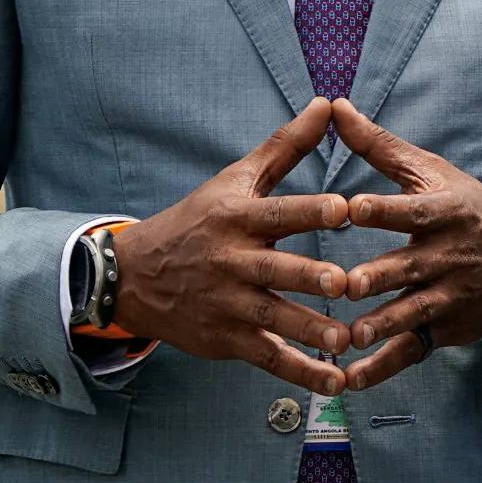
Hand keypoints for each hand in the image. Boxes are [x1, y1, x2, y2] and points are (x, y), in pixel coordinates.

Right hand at [108, 98, 355, 395]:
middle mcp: (232, 262)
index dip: (310, 211)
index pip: (277, 213)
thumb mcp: (235, 180)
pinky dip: (300, 372)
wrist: (133, 276)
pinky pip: (267, 357)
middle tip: (346, 284)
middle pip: (274, 270)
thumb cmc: (198, 220)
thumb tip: (327, 103)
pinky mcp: (226, 340)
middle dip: (309, 278)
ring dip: (310, 331)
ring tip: (347, 340)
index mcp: (237, 219)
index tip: (345, 208)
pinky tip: (335, 379)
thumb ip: (286, 146)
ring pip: (272, 319)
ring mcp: (228, 305)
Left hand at [330, 98, 481, 389]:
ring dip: (381, 325)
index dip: (384, 210)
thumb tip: (335, 107)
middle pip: (409, 267)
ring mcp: (447, 297)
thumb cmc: (469, 209)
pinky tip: (351, 379)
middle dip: (380, 277)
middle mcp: (447, 256)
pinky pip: (411, 350)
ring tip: (350, 337)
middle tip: (350, 284)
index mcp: (444, 213)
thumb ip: (380, 147)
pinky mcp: (444, 329)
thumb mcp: (433, 173)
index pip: (412, 211)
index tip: (352, 208)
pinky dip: (381, 367)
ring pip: (411, 314)